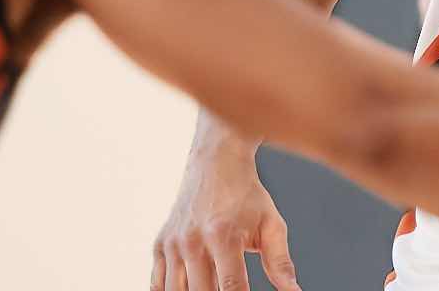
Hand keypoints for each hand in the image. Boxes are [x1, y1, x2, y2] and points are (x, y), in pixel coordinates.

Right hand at [151, 137, 300, 290]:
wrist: (216, 161)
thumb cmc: (246, 194)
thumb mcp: (271, 224)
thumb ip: (280, 263)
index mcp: (223, 236)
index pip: (232, 288)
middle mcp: (193, 241)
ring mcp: (172, 244)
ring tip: (211, 286)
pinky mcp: (160, 245)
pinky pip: (157, 283)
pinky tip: (188, 288)